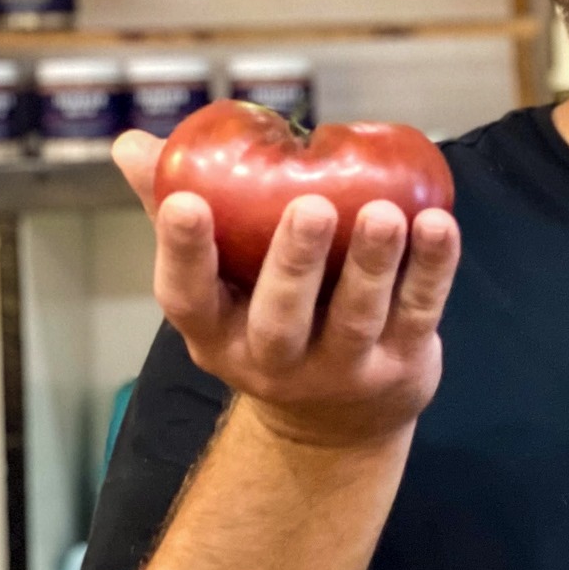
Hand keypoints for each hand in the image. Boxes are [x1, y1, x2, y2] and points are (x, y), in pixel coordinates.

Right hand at [113, 129, 460, 450]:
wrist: (337, 425)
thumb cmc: (263, 315)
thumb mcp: (217, 276)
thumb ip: (177, 208)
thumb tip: (130, 144)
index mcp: (215, 331)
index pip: (186, 297)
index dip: (182, 251)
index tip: (186, 203)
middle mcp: (272, 358)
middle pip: (279, 315)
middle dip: (293, 260)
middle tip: (311, 206)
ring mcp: (340, 368)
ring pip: (355, 315)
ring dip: (371, 262)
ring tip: (385, 213)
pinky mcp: (400, 364)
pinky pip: (417, 312)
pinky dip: (431, 269)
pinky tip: (438, 224)